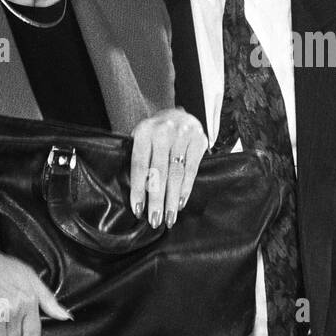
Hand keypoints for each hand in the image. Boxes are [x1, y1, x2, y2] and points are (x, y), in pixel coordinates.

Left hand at [129, 109, 208, 228]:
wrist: (181, 115)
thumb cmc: (156, 133)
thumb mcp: (142, 138)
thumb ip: (138, 158)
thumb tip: (136, 192)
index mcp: (144, 131)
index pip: (140, 165)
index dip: (138, 189)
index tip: (138, 210)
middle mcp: (164, 132)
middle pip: (158, 172)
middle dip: (156, 200)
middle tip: (155, 220)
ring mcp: (183, 135)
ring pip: (176, 174)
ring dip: (172, 199)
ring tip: (168, 218)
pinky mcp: (199, 141)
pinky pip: (191, 170)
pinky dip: (185, 189)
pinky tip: (180, 203)